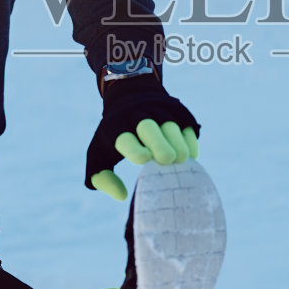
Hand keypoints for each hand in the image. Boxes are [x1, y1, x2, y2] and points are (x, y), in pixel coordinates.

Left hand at [84, 75, 199, 199]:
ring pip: (170, 125)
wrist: (129, 93)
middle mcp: (137, 113)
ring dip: (178, 145)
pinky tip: (189, 155)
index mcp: (115, 126)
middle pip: (148, 127)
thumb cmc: (114, 135)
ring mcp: (159, 109)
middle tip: (167, 160)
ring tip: (180, 161)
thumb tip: (121, 195)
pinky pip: (186, 125)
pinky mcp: (177, 110)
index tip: (144, 160)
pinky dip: (189, 141)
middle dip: (160, 144)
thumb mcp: (99, 154)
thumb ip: (102, 179)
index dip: (136, 150)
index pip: (125, 138)